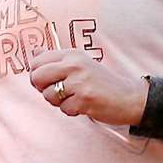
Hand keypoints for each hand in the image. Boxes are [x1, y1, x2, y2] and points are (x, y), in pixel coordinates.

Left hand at [27, 49, 147, 126]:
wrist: (128, 97)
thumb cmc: (102, 82)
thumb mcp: (81, 63)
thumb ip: (57, 59)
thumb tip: (34, 52)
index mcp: (72, 54)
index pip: (37, 60)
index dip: (36, 74)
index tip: (46, 80)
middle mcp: (75, 65)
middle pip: (37, 77)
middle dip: (42, 88)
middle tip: (57, 92)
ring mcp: (79, 82)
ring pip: (48, 95)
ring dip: (58, 102)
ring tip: (74, 98)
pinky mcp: (84, 99)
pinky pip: (63, 109)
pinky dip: (71, 110)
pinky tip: (83, 105)